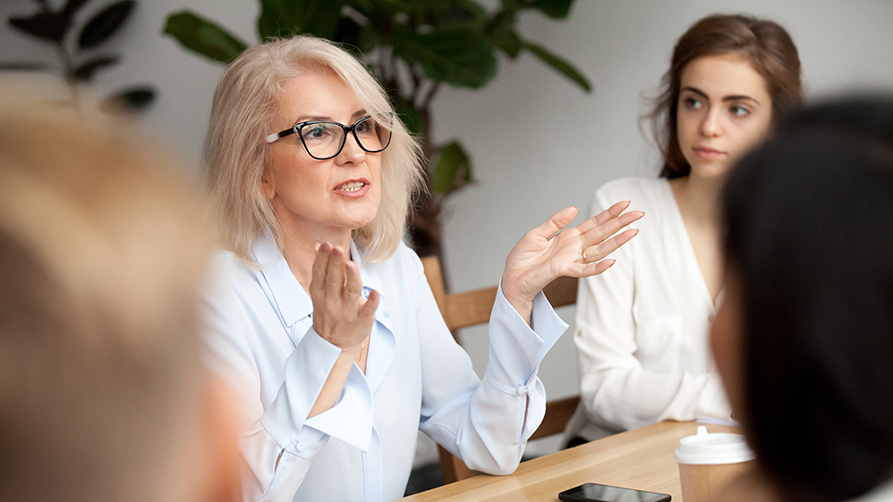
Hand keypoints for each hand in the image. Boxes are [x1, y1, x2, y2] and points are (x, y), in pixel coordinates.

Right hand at [309, 242, 378, 352]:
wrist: (334, 345)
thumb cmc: (329, 312)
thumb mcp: (320, 292)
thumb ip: (322, 269)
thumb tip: (319, 244)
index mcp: (320, 292)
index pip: (320, 273)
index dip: (322, 259)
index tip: (325, 244)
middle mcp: (332, 301)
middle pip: (333, 280)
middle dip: (334, 264)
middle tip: (337, 248)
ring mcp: (347, 312)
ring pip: (350, 293)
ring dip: (351, 278)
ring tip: (350, 265)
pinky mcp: (362, 321)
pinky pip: (367, 311)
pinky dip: (371, 302)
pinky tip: (375, 293)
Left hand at [502, 201, 642, 319]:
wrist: (511, 278)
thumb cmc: (522, 259)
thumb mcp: (537, 234)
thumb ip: (555, 222)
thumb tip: (574, 208)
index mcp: (569, 237)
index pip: (594, 223)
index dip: (609, 214)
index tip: (625, 204)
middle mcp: (574, 248)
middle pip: (602, 233)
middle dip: (620, 223)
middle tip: (638, 213)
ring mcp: (571, 259)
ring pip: (599, 250)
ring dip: (617, 242)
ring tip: (634, 232)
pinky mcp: (564, 270)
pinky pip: (584, 270)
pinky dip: (598, 267)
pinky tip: (611, 261)